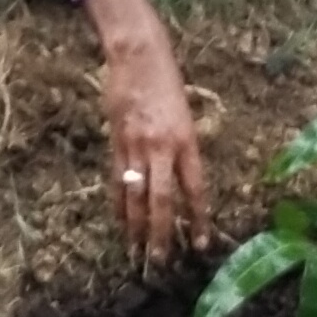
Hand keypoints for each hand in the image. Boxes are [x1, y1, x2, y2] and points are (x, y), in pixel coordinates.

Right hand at [79, 0, 211, 269]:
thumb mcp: (186, 113)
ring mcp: (136, 146)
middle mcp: (162, 147)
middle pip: (163, 201)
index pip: (194, 189)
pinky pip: (118, 180)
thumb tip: (184, 181)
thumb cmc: (167, 80)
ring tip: (137, 253)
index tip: (201, 246)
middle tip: (163, 263)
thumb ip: (184, 147)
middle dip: (162, 235)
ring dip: (136, 228)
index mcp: (187, 139)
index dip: (198, 220)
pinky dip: (119, 204)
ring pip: (136, 196)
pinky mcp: (116, 141)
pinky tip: (119, 222)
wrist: (136, 54)